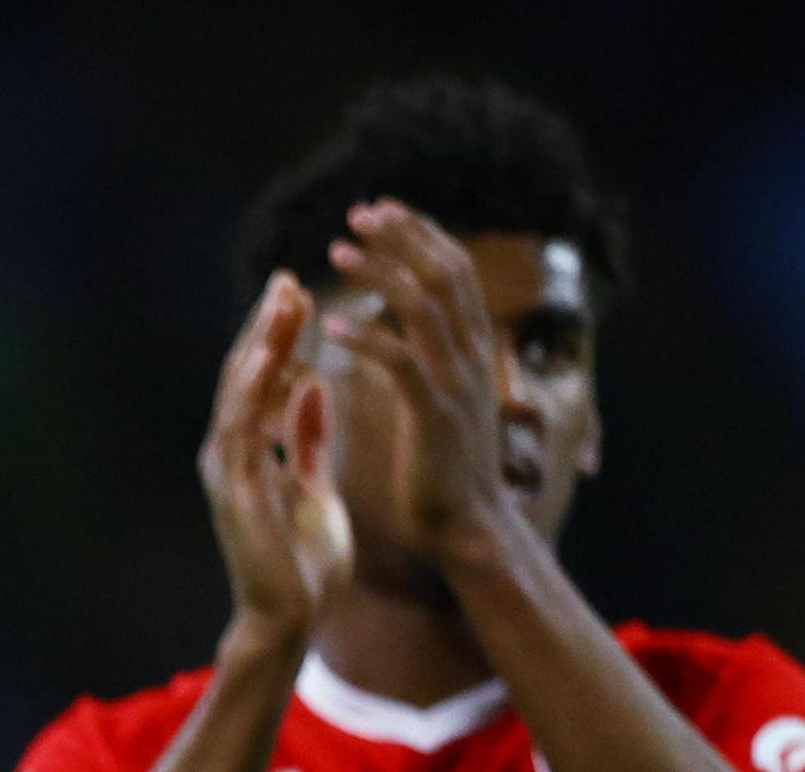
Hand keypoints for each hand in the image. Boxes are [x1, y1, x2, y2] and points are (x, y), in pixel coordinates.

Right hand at [202, 272, 347, 648]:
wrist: (292, 617)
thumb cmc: (303, 562)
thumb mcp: (315, 485)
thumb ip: (308, 436)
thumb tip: (315, 384)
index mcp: (252, 452)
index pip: (263, 382)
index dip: (280, 338)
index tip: (301, 296)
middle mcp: (230, 454)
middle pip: (245, 377)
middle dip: (267, 329)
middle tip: (288, 281)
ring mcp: (228, 470)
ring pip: (239, 394)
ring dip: (259, 345)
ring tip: (281, 303)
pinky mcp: (234, 489)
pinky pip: (242, 429)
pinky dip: (252, 390)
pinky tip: (268, 355)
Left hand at [322, 200, 520, 559]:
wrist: (469, 527)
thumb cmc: (447, 471)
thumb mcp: (447, 401)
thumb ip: (436, 361)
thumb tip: (416, 329)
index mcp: (472, 350)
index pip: (454, 272)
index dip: (421, 235)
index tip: (383, 211)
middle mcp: (471, 355)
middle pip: (445, 272)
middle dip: (404, 235)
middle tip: (359, 211)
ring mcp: (456, 381)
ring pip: (425, 305)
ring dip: (381, 271)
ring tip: (338, 251)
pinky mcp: (434, 412)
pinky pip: (400, 361)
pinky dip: (367, 337)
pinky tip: (332, 324)